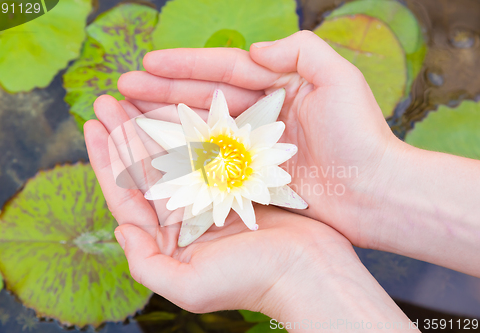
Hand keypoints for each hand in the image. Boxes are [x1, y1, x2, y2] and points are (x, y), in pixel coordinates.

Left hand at [84, 97, 410, 325]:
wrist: (308, 270)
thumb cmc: (252, 281)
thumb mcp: (190, 287)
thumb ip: (146, 265)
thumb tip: (121, 229)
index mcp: (168, 239)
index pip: (125, 195)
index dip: (105, 160)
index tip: (92, 125)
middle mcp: (184, 216)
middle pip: (144, 169)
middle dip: (124, 134)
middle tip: (108, 99)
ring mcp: (209, 196)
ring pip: (171, 154)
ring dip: (151, 126)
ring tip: (133, 97)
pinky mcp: (234, 182)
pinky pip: (203, 149)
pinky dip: (188, 128)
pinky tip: (175, 107)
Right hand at [117, 30, 403, 248]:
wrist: (374, 192)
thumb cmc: (361, 136)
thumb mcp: (339, 78)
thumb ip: (299, 50)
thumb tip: (254, 50)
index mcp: (278, 84)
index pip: (221, 68)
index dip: (182, 64)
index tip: (145, 62)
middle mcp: (261, 111)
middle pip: (201, 96)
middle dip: (160, 92)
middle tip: (120, 89)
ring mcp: (254, 144)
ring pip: (198, 127)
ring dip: (162, 120)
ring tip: (126, 115)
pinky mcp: (252, 174)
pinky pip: (208, 159)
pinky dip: (181, 153)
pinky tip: (155, 150)